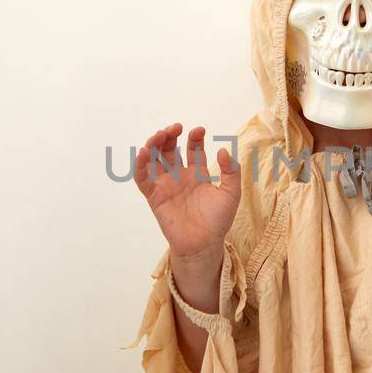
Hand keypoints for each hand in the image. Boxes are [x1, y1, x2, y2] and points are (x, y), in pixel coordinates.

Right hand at [133, 124, 241, 262]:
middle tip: (174, 128)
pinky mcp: (154, 197)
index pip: (193, 149)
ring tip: (159, 136)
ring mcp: (166, 185)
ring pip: (154, 159)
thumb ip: (231, 171)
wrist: (204, 244)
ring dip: (154, 145)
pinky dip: (140, 165)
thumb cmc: (218, 221)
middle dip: (170, 136)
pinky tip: (144, 153)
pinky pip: (143, 179)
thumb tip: (223, 150)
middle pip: (170, 150)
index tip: (199, 130)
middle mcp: (180, 177)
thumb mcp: (231, 193)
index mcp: (198, 173)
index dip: (194, 138)